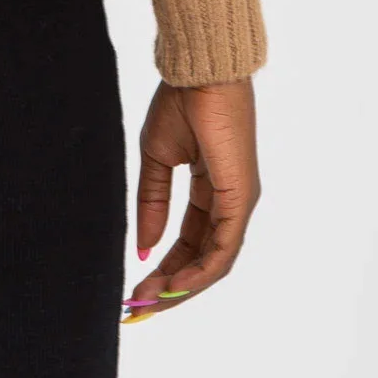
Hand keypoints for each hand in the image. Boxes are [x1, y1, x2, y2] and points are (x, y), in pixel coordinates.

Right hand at [122, 76, 259, 322]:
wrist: (199, 72)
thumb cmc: (181, 102)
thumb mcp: (156, 157)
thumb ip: (152, 202)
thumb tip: (144, 247)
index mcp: (211, 189)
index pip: (190, 240)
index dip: (164, 265)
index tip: (136, 284)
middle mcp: (230, 202)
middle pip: (203, 259)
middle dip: (171, 285)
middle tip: (139, 305)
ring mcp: (239, 202)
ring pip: (215, 261)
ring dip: (183, 286)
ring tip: (150, 301)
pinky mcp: (241, 198)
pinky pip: (224, 248)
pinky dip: (201, 271)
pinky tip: (176, 284)